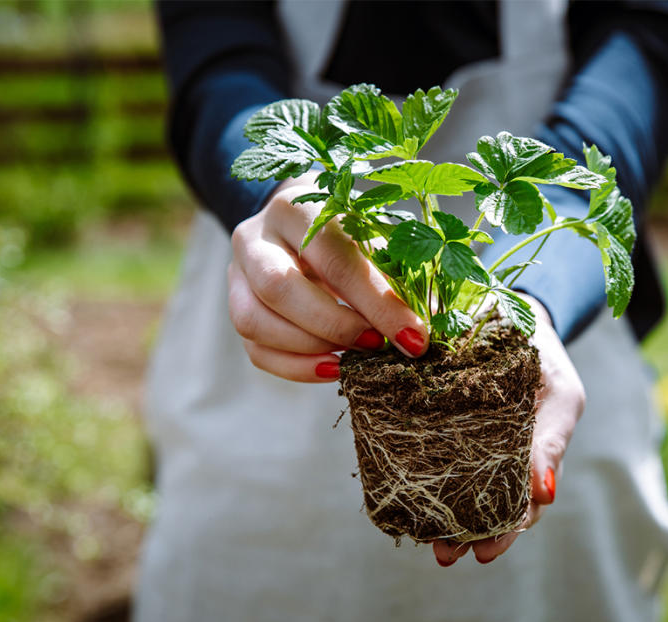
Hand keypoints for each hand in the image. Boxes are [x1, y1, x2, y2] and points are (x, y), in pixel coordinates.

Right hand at [227, 173, 427, 381]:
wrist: (303, 222)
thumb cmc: (350, 229)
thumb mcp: (375, 237)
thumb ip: (398, 274)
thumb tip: (431, 324)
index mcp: (296, 208)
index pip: (335, 258)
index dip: (377, 303)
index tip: (414, 337)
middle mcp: (254, 237)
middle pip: (279, 288)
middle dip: (335, 326)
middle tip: (377, 346)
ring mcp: (236, 275)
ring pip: (254, 322)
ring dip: (311, 349)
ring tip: (356, 358)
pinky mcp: (235, 307)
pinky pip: (257, 350)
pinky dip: (298, 368)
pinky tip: (334, 367)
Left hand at [433, 294, 584, 565]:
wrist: (509, 306)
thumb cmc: (542, 353)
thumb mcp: (559, 393)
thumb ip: (551, 439)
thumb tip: (545, 494)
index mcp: (532, 450)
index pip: (522, 503)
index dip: (505, 531)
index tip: (484, 552)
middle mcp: (500, 450)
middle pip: (487, 504)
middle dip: (469, 534)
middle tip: (446, 554)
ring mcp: (469, 435)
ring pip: (459, 485)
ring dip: (445, 515)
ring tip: (428, 541)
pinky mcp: (438, 415)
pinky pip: (431, 450)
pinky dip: (423, 474)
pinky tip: (407, 491)